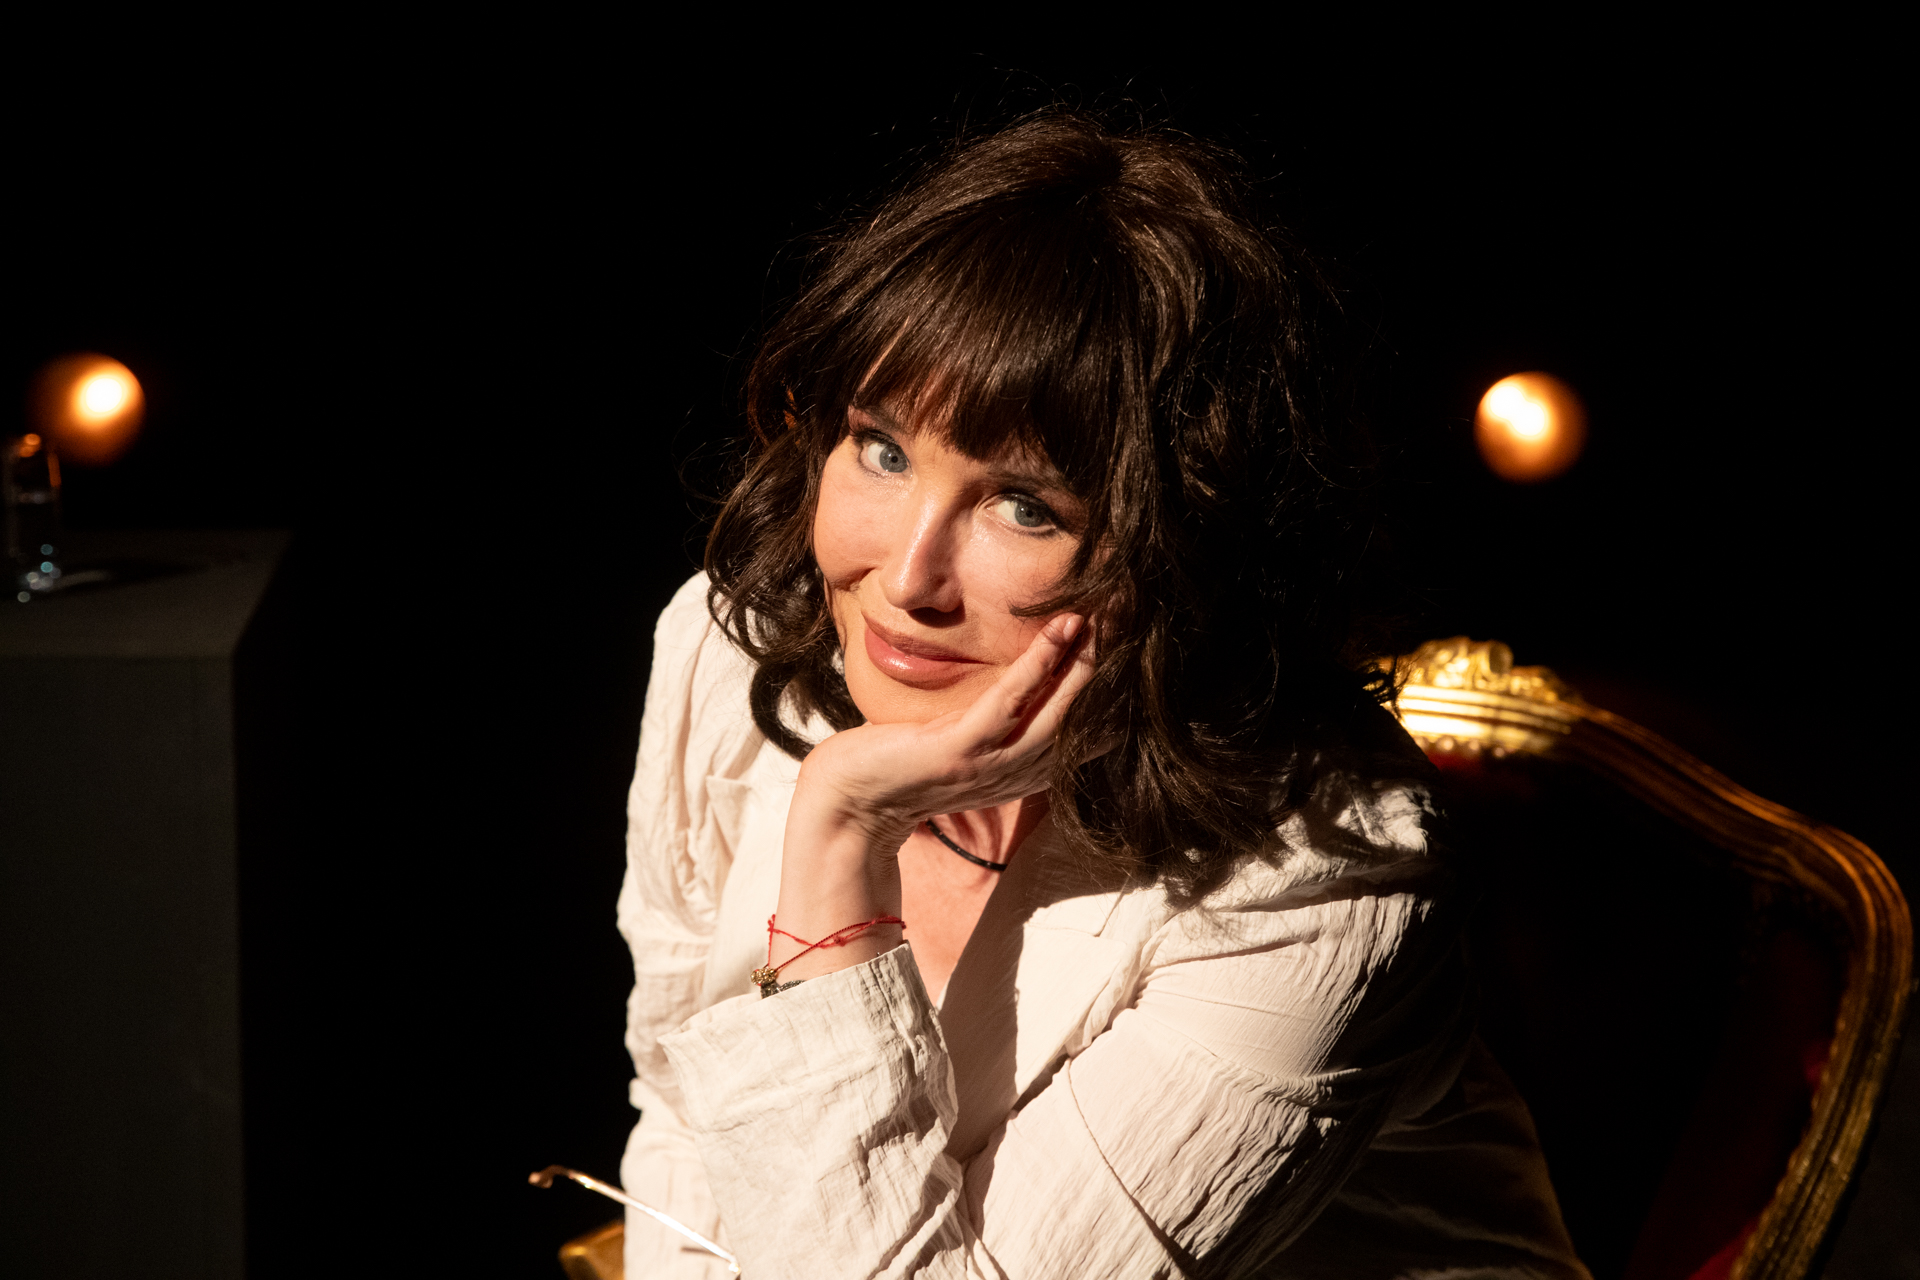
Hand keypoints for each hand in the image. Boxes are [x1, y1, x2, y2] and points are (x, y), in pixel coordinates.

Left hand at [769, 614, 1094, 975]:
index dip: (1111, 689)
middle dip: (1112, 668)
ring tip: (1107, 616)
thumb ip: (992, 719)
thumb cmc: (893, 766)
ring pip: (1060, 710)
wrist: (845, 808)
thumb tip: (1012, 674)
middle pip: (1085, 719)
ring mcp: (992, 765)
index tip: (1130, 641)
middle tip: (1135, 616)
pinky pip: (1012, 701)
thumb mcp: (958, 741)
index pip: (1085, 729)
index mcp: (1022, 771)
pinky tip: (1061, 629)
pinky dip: (1041, 663)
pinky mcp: (961, 752)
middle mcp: (1018, 773)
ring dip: (1087, 660)